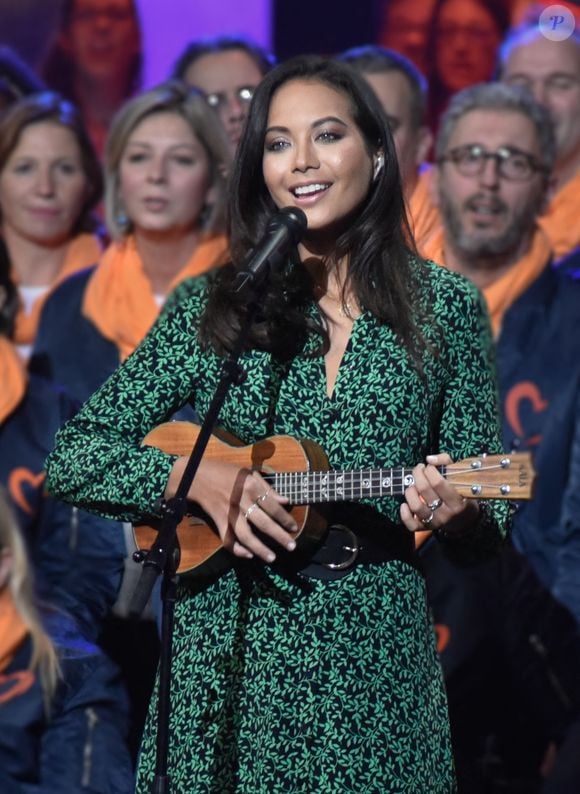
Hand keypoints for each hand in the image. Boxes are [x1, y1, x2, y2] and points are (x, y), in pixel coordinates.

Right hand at [167, 457, 297, 561]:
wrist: (196, 476)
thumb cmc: (225, 472)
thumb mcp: (248, 473)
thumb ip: (267, 488)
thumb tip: (285, 501)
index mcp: (250, 486)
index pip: (273, 506)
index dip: (285, 518)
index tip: (294, 528)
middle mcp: (241, 501)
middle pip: (263, 523)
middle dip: (280, 536)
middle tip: (292, 547)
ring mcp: (229, 513)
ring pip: (246, 535)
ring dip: (260, 549)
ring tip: (272, 558)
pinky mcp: (218, 521)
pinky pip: (228, 539)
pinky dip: (237, 549)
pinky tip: (248, 555)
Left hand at [400, 453, 478, 534]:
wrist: (464, 519)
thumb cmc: (459, 492)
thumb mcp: (458, 476)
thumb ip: (446, 462)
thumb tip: (429, 459)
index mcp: (457, 501)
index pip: (438, 483)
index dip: (430, 470)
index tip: (429, 466)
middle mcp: (446, 513)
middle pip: (424, 490)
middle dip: (418, 475)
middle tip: (419, 470)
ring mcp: (435, 522)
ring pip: (416, 506)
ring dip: (410, 491)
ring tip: (413, 485)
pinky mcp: (425, 528)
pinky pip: (411, 524)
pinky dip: (404, 514)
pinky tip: (405, 504)